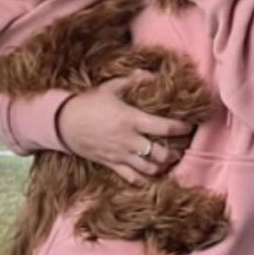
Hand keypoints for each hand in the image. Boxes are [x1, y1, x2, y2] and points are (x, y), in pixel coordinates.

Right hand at [56, 73, 194, 185]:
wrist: (64, 122)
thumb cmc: (87, 103)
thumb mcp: (110, 87)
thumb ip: (132, 81)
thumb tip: (150, 74)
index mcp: (132, 119)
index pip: (165, 128)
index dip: (182, 128)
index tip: (189, 126)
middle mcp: (129, 140)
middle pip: (161, 154)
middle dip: (174, 153)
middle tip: (180, 148)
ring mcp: (120, 155)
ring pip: (149, 169)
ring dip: (162, 166)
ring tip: (167, 161)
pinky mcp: (111, 164)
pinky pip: (132, 178)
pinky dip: (144, 180)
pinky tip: (151, 176)